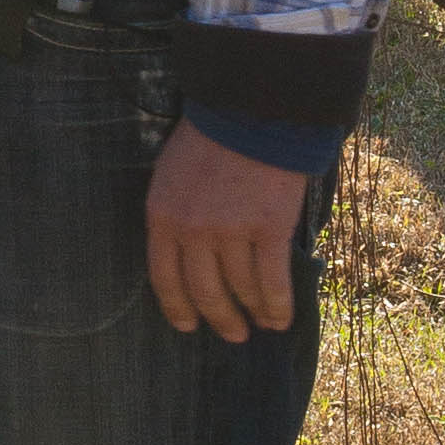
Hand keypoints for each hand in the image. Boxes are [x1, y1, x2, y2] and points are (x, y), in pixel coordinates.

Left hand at [145, 121, 308, 340]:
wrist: (251, 111)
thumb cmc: (209, 137)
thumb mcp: (171, 175)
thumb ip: (175, 215)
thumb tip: (188, 253)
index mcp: (163, 217)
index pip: (164, 278)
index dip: (178, 308)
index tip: (188, 326)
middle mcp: (193, 232)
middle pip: (204, 291)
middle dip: (219, 318)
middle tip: (232, 334)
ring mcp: (232, 232)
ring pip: (241, 289)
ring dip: (253, 313)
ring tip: (262, 325)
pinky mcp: (269, 230)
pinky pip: (273, 280)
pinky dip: (278, 304)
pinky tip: (282, 318)